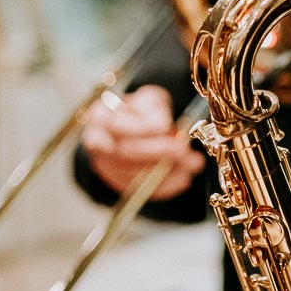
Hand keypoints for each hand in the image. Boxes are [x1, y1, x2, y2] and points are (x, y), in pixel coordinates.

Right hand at [82, 85, 206, 199]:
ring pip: (135, 174)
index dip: (143, 128)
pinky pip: (142, 190)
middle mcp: (97, 142)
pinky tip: (184, 179)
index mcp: (101, 115)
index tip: (166, 126)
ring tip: (194, 164)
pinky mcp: (117, 183)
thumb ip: (155, 109)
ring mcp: (105, 165)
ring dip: (168, 171)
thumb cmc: (142, 111)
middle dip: (160, 152)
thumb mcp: (148, 100)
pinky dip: (165, 186)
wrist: (131, 127)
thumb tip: (164, 127)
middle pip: (127, 152)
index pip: (118, 125)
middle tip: (185, 150)